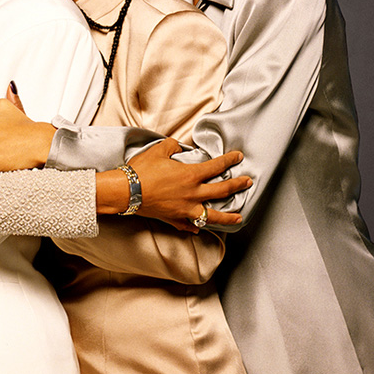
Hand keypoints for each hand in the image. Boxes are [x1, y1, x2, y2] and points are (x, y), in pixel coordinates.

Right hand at [126, 139, 251, 232]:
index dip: (229, 160)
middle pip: (221, 191)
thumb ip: (172, 146)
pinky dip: (195, 226)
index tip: (238, 157)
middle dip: (237, 185)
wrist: (126, 191)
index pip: (216, 166)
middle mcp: (192, 194)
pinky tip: (198, 228)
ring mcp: (185, 209)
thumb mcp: (158, 150)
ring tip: (239, 217)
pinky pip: (189, 225)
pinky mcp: (174, 219)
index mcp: (190, 175)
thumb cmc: (141, 170)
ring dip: (228, 216)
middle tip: (247, 182)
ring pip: (212, 216)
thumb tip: (178, 146)